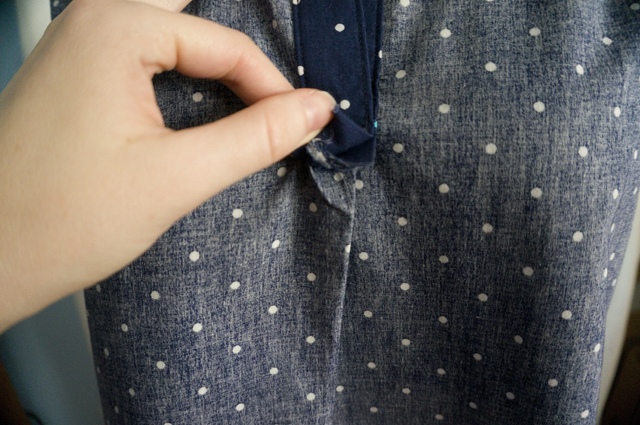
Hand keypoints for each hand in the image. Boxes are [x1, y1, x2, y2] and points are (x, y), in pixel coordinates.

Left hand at [0, 0, 335, 331]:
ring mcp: (77, 44)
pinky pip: (142, 52)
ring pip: (168, 32)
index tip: (299, 127)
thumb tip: (316, 109)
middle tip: (273, 96)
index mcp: (115, 29)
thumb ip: (254, 137)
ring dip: (212, 63)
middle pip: (195, 19)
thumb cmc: (64, 220)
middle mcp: (91, 20)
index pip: (226, 45)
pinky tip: (198, 106)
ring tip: (247, 101)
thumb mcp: (176, 178)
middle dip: (241, 57)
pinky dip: (180, 73)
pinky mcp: (73, 74)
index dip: (272, 88)